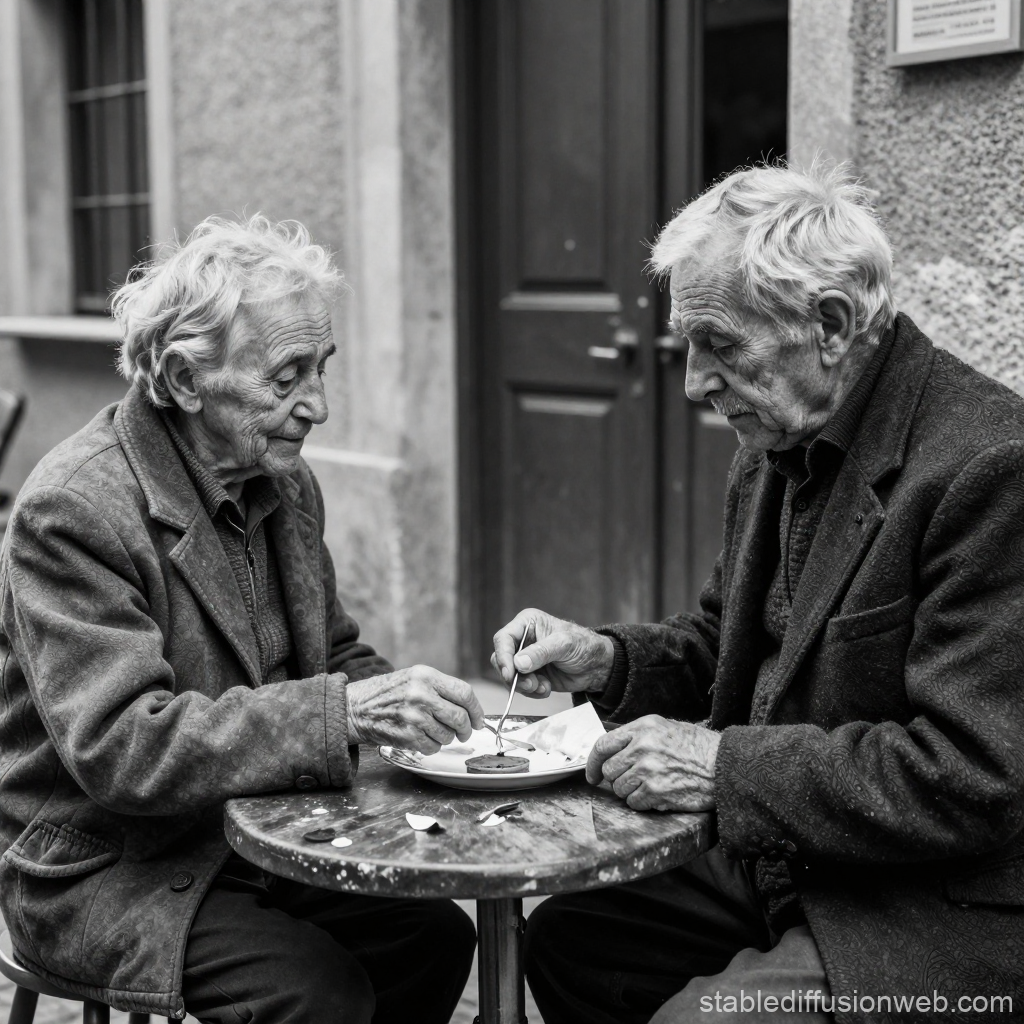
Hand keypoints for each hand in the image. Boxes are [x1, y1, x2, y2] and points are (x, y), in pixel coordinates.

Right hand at [346, 666, 484, 752]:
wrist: (356, 707)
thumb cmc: (389, 693)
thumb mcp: (415, 678)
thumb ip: (441, 689)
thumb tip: (471, 710)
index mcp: (426, 676)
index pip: (464, 693)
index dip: (476, 710)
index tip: (478, 720)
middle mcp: (421, 694)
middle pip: (459, 717)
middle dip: (466, 729)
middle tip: (463, 732)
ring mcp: (413, 716)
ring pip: (448, 735)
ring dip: (446, 738)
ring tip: (432, 731)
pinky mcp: (407, 736)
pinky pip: (433, 747)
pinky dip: (431, 746)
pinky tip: (420, 737)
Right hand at [490, 608, 615, 697]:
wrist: (596, 666)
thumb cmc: (584, 646)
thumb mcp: (564, 645)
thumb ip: (541, 653)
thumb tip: (518, 664)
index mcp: (527, 623)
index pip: (503, 639)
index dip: (503, 657)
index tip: (510, 674)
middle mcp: (522, 639)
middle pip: (501, 659)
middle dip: (514, 675)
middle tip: (531, 685)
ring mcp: (525, 658)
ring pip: (509, 676)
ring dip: (524, 686)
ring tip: (544, 687)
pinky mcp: (530, 675)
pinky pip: (519, 687)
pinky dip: (531, 692)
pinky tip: (546, 689)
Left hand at [586, 716, 719, 811]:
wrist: (725, 765)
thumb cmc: (698, 747)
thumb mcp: (665, 728)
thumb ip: (637, 736)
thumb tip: (612, 751)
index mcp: (643, 728)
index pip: (603, 745)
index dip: (592, 762)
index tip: (592, 774)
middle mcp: (642, 747)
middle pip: (608, 770)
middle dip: (616, 779)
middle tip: (632, 780)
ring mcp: (648, 770)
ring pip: (619, 789)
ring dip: (630, 791)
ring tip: (651, 785)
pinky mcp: (656, 792)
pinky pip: (634, 802)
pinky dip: (643, 802)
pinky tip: (658, 795)